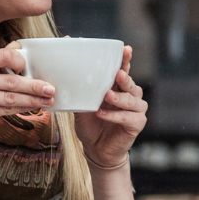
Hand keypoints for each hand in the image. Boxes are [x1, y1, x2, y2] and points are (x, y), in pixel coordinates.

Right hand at [0, 47, 55, 148]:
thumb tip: (20, 59)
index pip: (2, 56)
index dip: (21, 61)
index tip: (32, 68)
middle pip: (11, 80)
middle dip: (34, 85)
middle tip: (51, 88)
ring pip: (12, 97)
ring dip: (33, 99)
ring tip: (48, 100)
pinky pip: (7, 110)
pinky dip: (22, 108)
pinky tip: (33, 108)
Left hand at [73, 46, 147, 167]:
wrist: (96, 149)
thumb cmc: (90, 124)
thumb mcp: (82, 104)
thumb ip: (79, 89)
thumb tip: (62, 70)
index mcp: (118, 88)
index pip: (124, 70)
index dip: (126, 60)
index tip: (126, 49)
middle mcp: (131, 97)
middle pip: (131, 84)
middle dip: (125, 78)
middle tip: (117, 74)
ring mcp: (136, 111)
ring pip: (133, 100)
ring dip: (120, 98)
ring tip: (107, 96)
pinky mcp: (136, 125)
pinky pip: (128, 117)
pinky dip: (115, 115)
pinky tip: (102, 114)